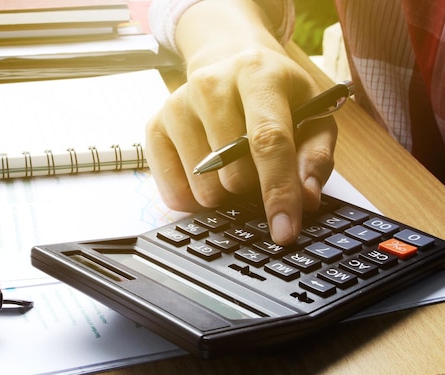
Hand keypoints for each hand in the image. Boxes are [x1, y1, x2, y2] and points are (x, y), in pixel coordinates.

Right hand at [146, 48, 336, 244]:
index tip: (285, 232)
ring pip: (203, 188)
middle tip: (260, 172)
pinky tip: (209, 176)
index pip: (267, 141)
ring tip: (233, 168)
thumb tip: (307, 198)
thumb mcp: (312, 113)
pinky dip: (197, 200)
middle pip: (233, 172)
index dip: (279, 190)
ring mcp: (175, 107)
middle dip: (253, 190)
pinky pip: (174, 192)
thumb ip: (315, 156)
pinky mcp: (154, 128)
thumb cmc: (275, 94)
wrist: (227, 60)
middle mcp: (209, 85)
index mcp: (256, 74)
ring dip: (226, 195)